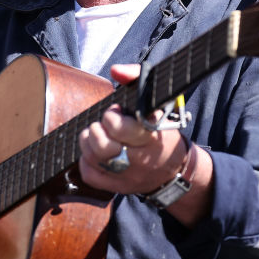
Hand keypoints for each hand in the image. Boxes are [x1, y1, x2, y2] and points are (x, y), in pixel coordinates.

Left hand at [77, 64, 187, 195]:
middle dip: (97, 130)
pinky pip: (89, 174)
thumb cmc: (161, 130)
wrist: (173, 170)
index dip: (113, 118)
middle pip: (105, 147)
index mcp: (153, 136)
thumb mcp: (159, 102)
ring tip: (97, 134)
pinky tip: (95, 152)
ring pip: (94, 159)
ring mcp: (128, 175)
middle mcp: (141, 159)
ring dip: (89, 142)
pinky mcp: (117, 187)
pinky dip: (86, 160)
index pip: (125, 129)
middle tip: (103, 124)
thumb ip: (138, 78)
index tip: (115, 112)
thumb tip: (116, 70)